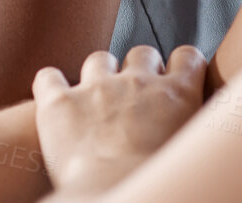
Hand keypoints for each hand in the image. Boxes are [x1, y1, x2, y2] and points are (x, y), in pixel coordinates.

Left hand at [33, 45, 206, 197]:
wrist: (115, 198)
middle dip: (139, 71)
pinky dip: (51, 87)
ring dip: (98, 75)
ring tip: (95, 105)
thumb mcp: (192, 156)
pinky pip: (49, 78)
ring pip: (99, 60)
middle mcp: (138, 82)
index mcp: (178, 95)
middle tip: (135, 102)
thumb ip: (191, 134)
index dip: (180, 66)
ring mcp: (97, 87)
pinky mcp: (59, 102)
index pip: (187, 57)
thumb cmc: (159, 188)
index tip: (174, 81)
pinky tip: (54, 105)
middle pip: (142, 53)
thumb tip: (190, 136)